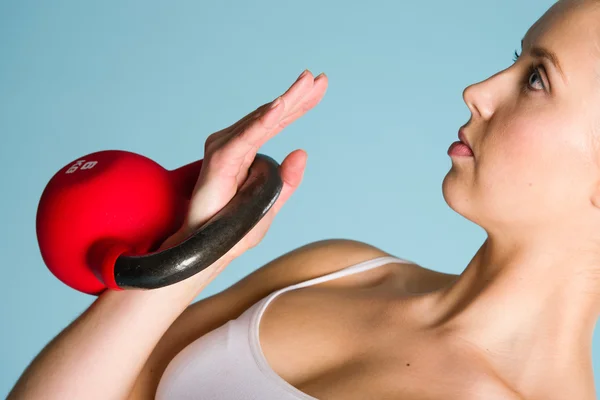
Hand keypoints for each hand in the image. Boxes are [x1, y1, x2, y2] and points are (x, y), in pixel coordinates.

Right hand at [174, 69, 327, 267]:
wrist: (206, 250)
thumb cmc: (233, 229)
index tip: (321, 84)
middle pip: (271, 116)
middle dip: (297, 96)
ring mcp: (226, 150)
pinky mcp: (220, 161)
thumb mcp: (270, 204)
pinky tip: (279, 108)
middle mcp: (237, 145)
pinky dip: (262, 122)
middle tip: (319, 78)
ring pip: (261, 121)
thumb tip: (302, 151)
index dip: (299, 103)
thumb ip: (287, 181)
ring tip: (306, 84)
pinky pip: (245, 139)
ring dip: (285, 102)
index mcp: (251, 154)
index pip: (279, 123)